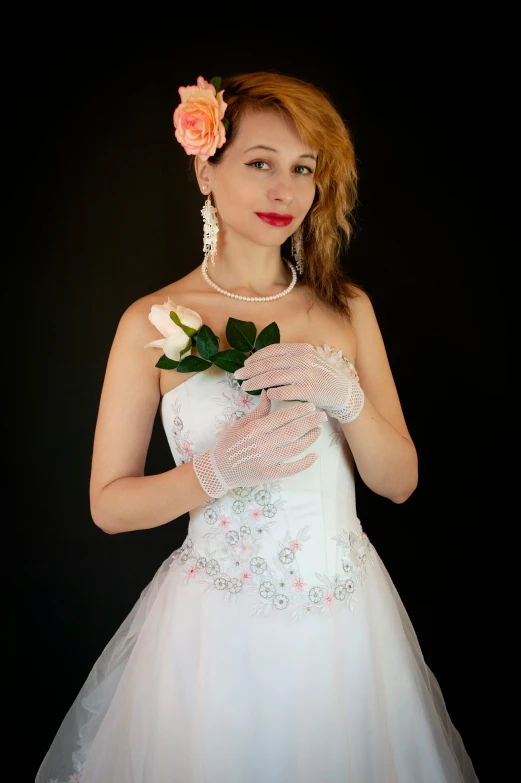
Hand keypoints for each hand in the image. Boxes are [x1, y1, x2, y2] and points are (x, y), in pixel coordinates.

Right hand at [192, 389, 326, 497]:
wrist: (218, 470)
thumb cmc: (228, 443)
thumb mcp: (241, 423)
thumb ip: (259, 410)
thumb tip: (270, 392)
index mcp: (255, 429)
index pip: (283, 416)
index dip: (300, 410)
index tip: (311, 405)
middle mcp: (263, 444)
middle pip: (293, 430)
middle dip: (311, 422)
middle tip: (322, 416)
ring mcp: (267, 461)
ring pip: (295, 448)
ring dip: (310, 439)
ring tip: (318, 431)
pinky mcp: (269, 475)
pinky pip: (292, 469)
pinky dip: (305, 463)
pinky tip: (315, 456)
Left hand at [234, 342, 363, 423]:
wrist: (343, 391)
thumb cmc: (321, 377)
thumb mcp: (307, 360)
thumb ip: (289, 358)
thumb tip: (262, 361)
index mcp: (301, 349)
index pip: (272, 351)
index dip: (256, 358)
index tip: (244, 365)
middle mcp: (303, 359)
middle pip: (269, 364)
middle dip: (250, 370)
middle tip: (237, 376)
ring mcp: (306, 374)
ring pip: (273, 378)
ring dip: (256, 382)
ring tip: (245, 386)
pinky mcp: (308, 390)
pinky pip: (283, 392)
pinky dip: (272, 393)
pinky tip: (265, 396)